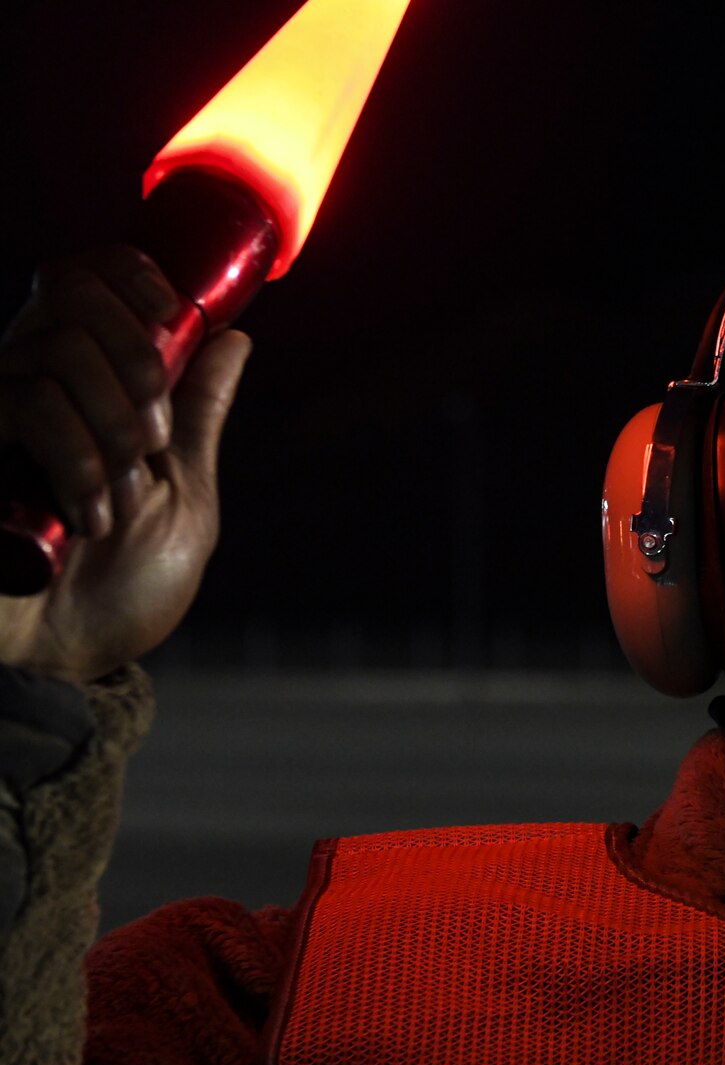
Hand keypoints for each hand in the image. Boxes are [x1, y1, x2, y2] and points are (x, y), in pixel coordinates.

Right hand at [0, 247, 249, 684]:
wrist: (68, 664)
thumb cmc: (120, 591)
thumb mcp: (182, 495)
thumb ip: (199, 415)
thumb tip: (235, 338)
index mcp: (81, 383)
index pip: (85, 275)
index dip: (129, 275)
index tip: (172, 318)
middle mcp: (24, 381)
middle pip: (69, 290)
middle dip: (137, 359)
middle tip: (156, 437)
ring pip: (55, 347)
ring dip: (116, 425)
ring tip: (119, 497)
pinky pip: (24, 400)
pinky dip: (77, 455)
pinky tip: (86, 515)